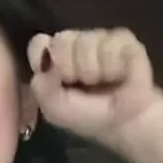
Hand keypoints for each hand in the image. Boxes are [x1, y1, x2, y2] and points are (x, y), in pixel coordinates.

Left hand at [27, 28, 160, 148]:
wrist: (124, 122)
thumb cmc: (87, 116)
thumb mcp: (56, 110)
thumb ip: (42, 88)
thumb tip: (45, 64)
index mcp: (53, 60)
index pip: (39, 43)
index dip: (42, 54)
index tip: (50, 72)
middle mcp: (73, 45)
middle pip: (61, 40)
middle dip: (69, 67)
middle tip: (81, 84)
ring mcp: (98, 39)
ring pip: (86, 41)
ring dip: (92, 69)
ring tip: (102, 82)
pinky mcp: (123, 39)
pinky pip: (111, 43)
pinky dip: (113, 64)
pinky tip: (118, 75)